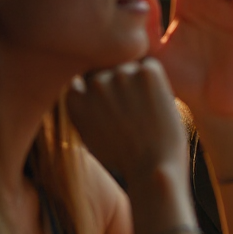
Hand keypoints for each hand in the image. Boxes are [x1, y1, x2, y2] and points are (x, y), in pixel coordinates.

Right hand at [66, 58, 187, 183]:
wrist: (152, 168)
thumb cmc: (124, 157)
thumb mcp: (89, 133)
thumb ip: (83, 105)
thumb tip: (82, 82)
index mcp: (75, 98)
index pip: (86, 78)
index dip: (104, 93)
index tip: (114, 110)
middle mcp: (94, 83)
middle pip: (107, 69)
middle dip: (120, 85)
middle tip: (134, 112)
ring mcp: (120, 75)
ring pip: (129, 65)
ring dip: (138, 82)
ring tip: (146, 112)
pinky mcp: (146, 72)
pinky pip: (150, 65)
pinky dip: (156, 81)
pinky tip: (157, 104)